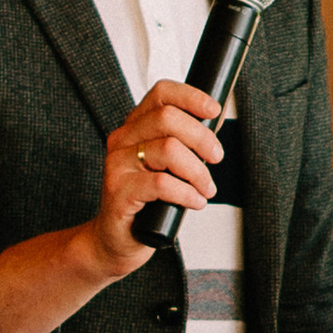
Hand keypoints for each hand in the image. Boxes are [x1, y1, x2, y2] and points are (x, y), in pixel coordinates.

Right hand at [91, 79, 225, 272]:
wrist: (117, 239)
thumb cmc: (147, 202)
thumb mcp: (168, 166)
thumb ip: (186, 143)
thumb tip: (216, 118)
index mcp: (135, 127)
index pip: (161, 94)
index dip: (191, 97)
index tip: (214, 110)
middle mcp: (122, 140)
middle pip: (168, 119)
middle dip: (202, 138)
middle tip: (216, 158)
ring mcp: (117, 164)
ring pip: (168, 150)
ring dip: (198, 172)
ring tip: (205, 189)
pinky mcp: (119, 191)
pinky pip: (161, 184)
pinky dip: (187, 193)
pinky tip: (195, 202)